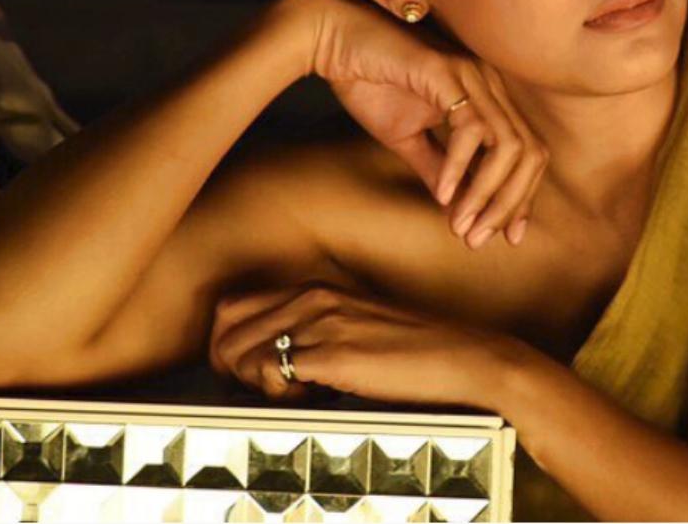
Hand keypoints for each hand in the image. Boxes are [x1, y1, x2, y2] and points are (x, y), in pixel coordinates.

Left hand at [208, 282, 511, 408]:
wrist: (463, 359)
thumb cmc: (415, 354)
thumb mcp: (355, 330)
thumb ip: (316, 335)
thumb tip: (275, 365)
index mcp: (317, 289)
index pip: (232, 306)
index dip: (227, 344)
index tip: (247, 374)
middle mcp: (313, 297)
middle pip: (225, 326)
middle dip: (230, 366)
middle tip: (264, 389)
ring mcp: (322, 322)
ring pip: (241, 350)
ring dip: (255, 382)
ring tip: (295, 394)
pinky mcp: (334, 352)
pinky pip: (271, 371)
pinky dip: (278, 394)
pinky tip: (312, 398)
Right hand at [306, 0, 548, 248]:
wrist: (333, 42)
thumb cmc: (370, 82)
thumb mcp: (409, 139)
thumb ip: (438, 169)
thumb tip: (458, 209)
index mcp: (487, 97)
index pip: (527, 153)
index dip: (522, 197)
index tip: (509, 237)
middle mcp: (489, 84)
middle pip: (529, 154)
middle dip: (509, 204)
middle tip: (479, 240)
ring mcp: (471, 75)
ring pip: (508, 146)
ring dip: (486, 193)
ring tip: (462, 225)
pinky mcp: (447, 72)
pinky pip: (470, 129)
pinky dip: (459, 167)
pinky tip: (441, 195)